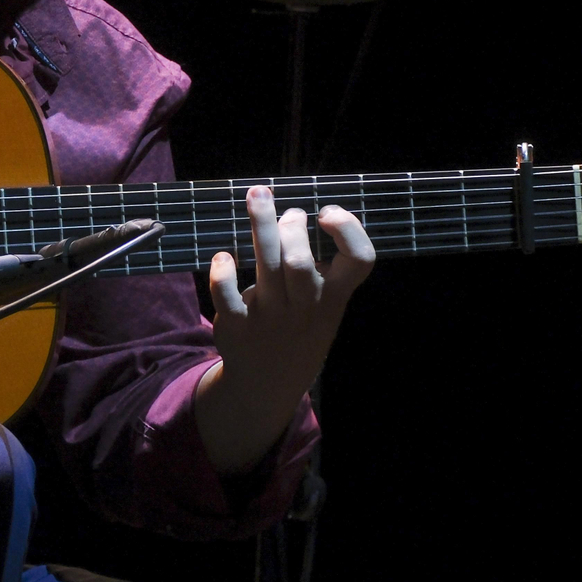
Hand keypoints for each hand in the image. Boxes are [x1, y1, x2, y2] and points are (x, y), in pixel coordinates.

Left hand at [196, 185, 374, 473]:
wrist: (269, 386)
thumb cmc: (300, 329)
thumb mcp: (325, 307)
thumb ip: (318, 268)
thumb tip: (293, 212)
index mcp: (332, 298)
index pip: (359, 263)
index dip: (349, 231)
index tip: (328, 212)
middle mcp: (304, 307)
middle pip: (300, 262)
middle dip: (291, 228)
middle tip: (287, 214)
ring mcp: (271, 317)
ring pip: (267, 266)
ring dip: (261, 226)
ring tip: (257, 194)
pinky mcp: (237, 325)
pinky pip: (227, 295)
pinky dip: (223, 272)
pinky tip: (224, 256)